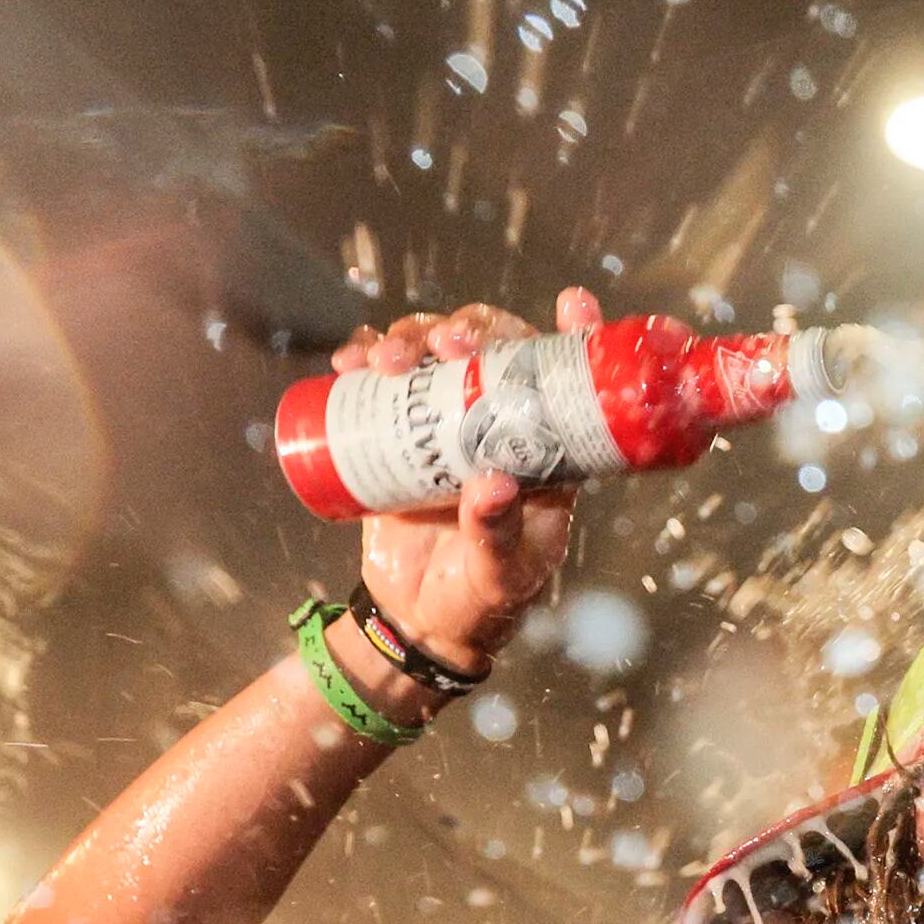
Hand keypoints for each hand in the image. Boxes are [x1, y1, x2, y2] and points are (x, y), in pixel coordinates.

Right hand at [342, 288, 595, 674]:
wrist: (421, 621)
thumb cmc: (480, 602)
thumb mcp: (498, 575)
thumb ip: (497, 534)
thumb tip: (491, 484)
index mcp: (546, 453)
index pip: (566, 384)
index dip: (573, 336)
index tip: (572, 302)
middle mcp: (500, 426)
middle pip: (493, 349)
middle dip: (471, 329)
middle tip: (447, 343)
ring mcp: (447, 424)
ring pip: (434, 353)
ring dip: (411, 336)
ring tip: (387, 360)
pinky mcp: (398, 432)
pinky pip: (382, 379)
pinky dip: (363, 356)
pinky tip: (350, 361)